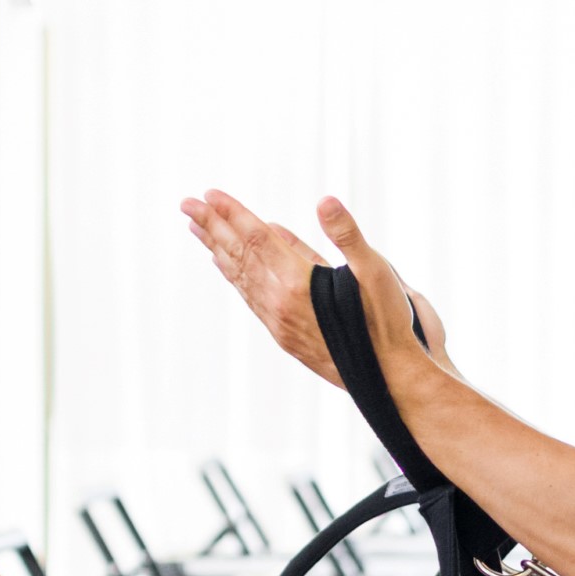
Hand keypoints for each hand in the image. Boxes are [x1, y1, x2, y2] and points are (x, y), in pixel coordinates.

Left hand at [182, 190, 459, 387]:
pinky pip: (250, 298)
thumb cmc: (387, 326)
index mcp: (298, 284)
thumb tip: (325, 201)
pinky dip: (234, 277)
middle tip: (187, 204)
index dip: (233, 213)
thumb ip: (347, 235)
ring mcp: (278, 322)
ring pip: (240, 278)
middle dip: (213, 226)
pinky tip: (227, 267)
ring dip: (218, 250)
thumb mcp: (375, 272)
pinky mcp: (283, 336)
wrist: (386, 381)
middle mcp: (279, 304)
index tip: (210, 194)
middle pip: (240, 255)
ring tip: (198, 230)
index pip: (257, 238)